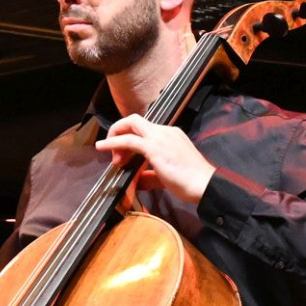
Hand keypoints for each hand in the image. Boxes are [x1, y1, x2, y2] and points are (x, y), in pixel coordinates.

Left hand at [95, 114, 214, 203]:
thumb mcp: (165, 175)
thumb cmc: (189, 182)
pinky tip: (102, 147)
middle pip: (134, 121)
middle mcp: (165, 131)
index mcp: (170, 134)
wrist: (204, 185)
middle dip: (118, 132)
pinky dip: (113, 142)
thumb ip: (149, 175)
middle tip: (115, 155)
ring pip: (130, 125)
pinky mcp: (154, 147)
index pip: (143, 129)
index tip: (122, 156)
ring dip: (115, 138)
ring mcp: (160, 137)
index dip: (128, 138)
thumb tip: (136, 180)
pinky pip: (128, 140)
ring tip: (112, 158)